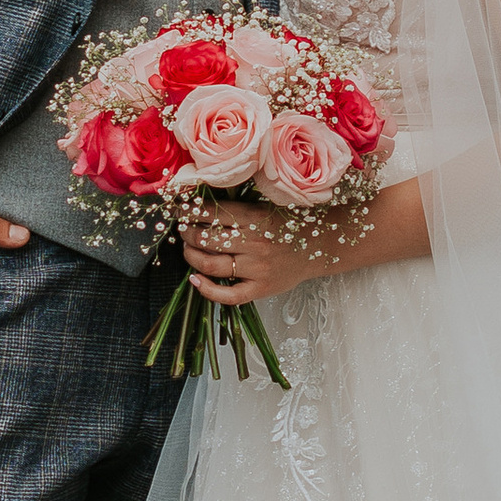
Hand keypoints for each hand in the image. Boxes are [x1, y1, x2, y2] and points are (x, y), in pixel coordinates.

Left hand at [179, 206, 324, 308]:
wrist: (319, 246)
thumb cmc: (289, 224)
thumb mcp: (264, 206)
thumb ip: (236, 207)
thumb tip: (199, 205)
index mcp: (254, 217)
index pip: (211, 213)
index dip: (189, 212)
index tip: (180, 210)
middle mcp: (254, 243)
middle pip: (205, 239)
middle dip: (187, 233)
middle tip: (183, 230)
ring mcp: (257, 268)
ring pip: (210, 265)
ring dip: (191, 256)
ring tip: (188, 249)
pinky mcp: (260, 288)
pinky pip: (228, 295)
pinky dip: (207, 289)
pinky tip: (195, 280)